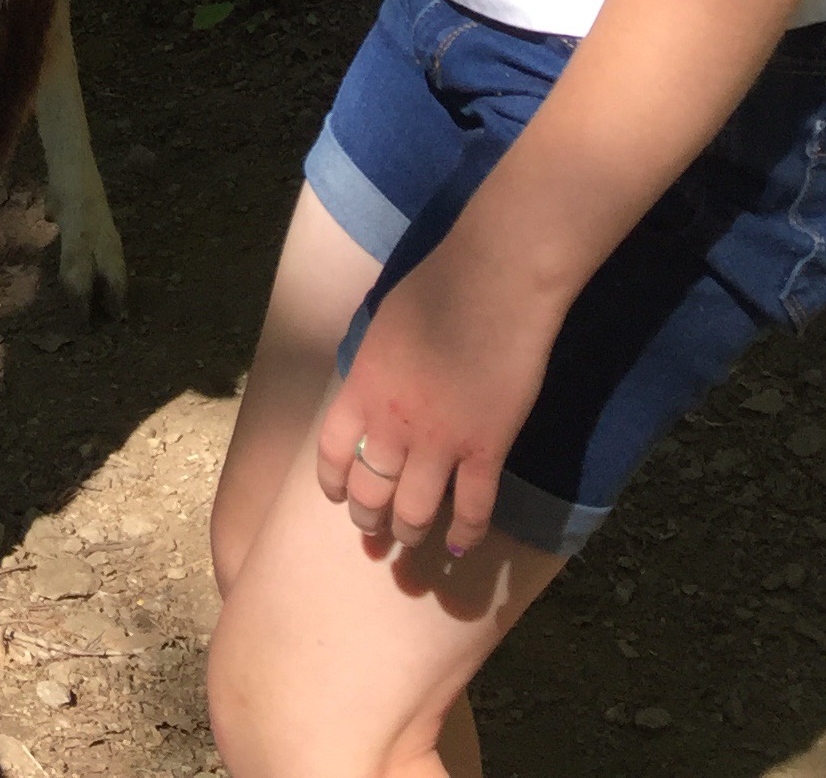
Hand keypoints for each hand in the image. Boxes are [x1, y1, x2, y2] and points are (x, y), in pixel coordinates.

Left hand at [315, 241, 559, 561]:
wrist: (493, 280)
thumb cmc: (437, 286)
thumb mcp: (382, 327)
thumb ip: (373, 368)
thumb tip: (370, 392)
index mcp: (361, 387)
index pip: (332, 453)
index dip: (332, 484)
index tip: (338, 498)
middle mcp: (391, 424)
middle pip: (371, 492)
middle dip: (370, 519)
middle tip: (376, 531)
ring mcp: (440, 441)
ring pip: (415, 512)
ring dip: (410, 532)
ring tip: (411, 538)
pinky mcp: (487, 448)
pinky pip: (473, 509)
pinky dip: (465, 534)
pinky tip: (458, 545)